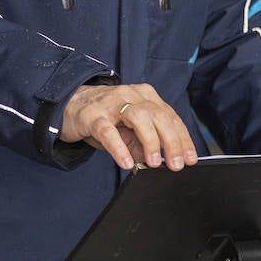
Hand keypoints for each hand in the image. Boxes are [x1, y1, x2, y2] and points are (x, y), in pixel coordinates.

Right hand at [59, 83, 198, 171]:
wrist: (70, 104)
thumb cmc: (105, 118)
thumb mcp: (129, 130)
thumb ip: (145, 142)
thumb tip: (163, 162)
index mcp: (146, 97)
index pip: (170, 117)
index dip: (183, 138)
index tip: (191, 158)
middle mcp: (132, 95)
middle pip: (159, 115)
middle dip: (172, 141)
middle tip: (177, 164)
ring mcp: (112, 103)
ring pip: (138, 118)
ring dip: (150, 141)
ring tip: (153, 163)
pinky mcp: (93, 115)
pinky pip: (108, 131)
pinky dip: (119, 148)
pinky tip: (127, 162)